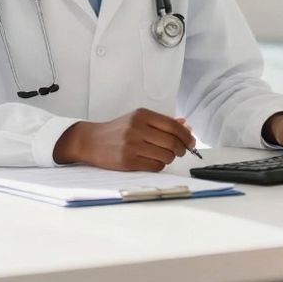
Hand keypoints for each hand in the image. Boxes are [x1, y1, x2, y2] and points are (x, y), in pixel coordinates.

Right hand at [53, 108, 195, 170]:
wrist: (91, 140)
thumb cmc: (118, 130)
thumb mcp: (138, 119)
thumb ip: (162, 122)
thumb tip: (186, 125)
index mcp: (142, 115)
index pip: (173, 126)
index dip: (187, 136)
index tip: (191, 142)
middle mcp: (137, 128)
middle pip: (172, 142)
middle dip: (181, 149)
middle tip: (181, 151)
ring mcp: (131, 145)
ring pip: (166, 156)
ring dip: (170, 158)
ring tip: (164, 156)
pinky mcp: (127, 161)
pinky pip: (155, 166)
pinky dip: (159, 166)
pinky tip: (154, 161)